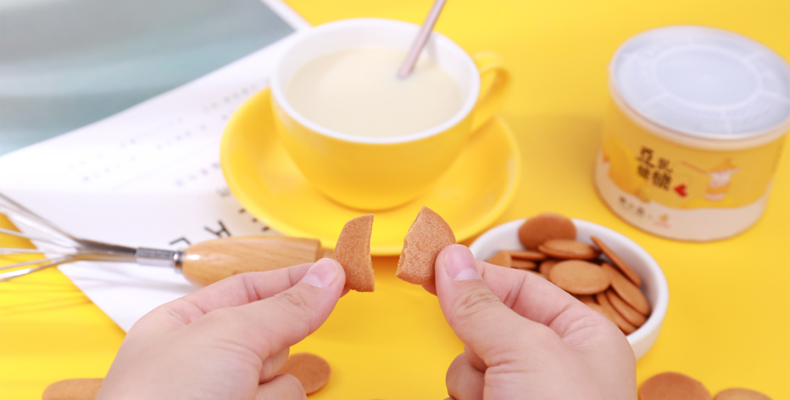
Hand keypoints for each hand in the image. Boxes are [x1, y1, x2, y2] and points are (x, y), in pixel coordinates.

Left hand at [96, 258, 345, 399]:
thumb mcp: (227, 335)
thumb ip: (284, 306)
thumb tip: (324, 278)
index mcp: (182, 325)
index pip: (249, 289)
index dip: (291, 279)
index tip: (331, 273)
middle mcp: (204, 363)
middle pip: (273, 337)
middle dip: (270, 349)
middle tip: (249, 362)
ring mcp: (226, 396)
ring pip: (284, 378)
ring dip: (269, 390)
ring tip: (234, 399)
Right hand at [424, 245, 635, 399]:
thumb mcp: (526, 352)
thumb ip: (481, 305)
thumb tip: (450, 258)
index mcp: (584, 336)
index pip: (523, 286)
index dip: (479, 274)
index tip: (433, 262)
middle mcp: (557, 364)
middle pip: (492, 323)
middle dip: (478, 340)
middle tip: (483, 352)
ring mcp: (527, 395)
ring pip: (472, 361)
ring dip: (471, 378)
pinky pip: (466, 391)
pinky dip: (467, 399)